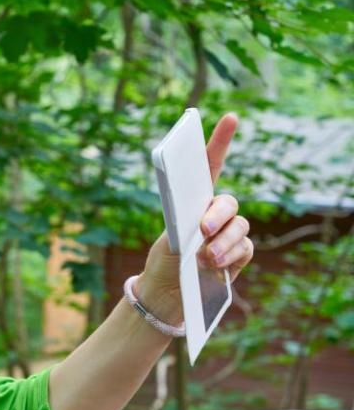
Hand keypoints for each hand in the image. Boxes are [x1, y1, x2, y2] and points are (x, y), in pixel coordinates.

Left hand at [138, 113, 254, 317]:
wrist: (168, 293)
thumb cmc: (165, 261)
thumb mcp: (169, 239)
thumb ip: (186, 226)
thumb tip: (204, 226)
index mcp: (194, 200)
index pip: (210, 165)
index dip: (220, 141)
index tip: (230, 117)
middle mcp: (214, 213)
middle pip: (228, 202)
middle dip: (217, 215)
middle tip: (202, 230)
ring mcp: (229, 233)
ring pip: (239, 227)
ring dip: (222, 243)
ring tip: (204, 258)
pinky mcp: (238, 254)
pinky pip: (244, 248)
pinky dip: (230, 256)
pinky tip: (215, 266)